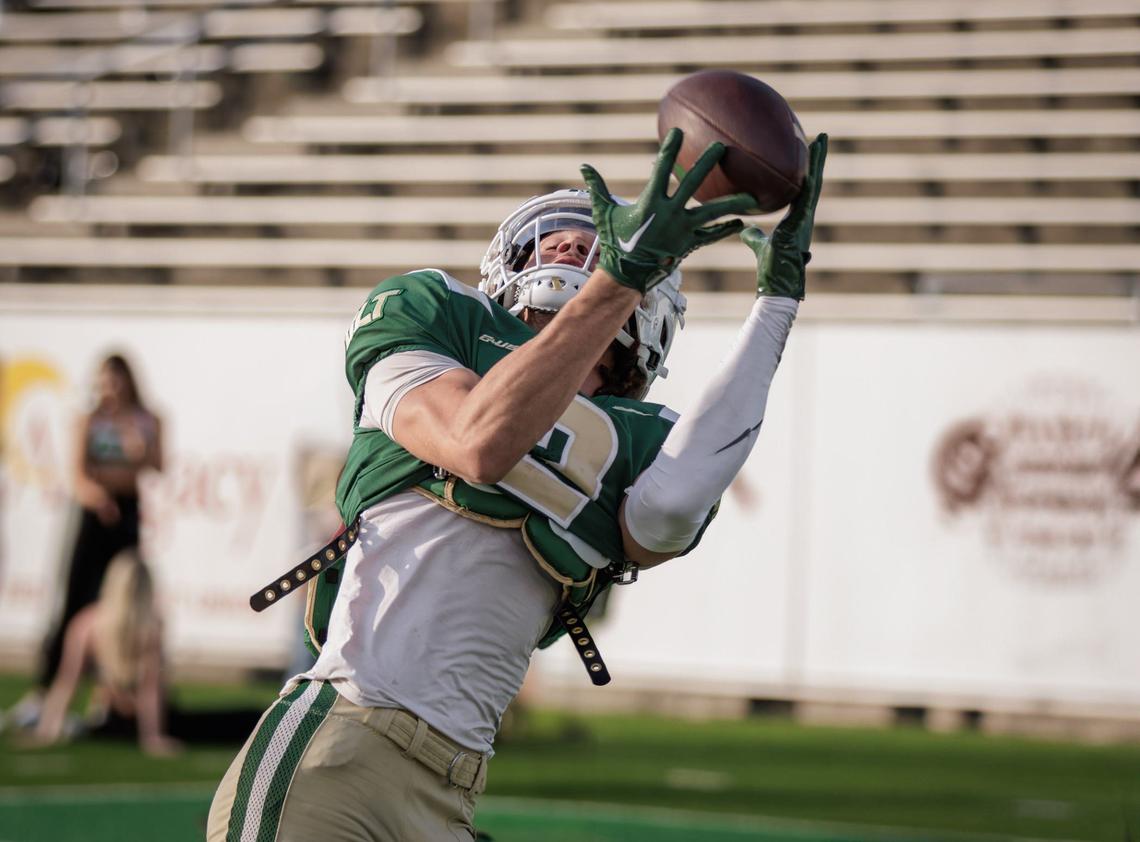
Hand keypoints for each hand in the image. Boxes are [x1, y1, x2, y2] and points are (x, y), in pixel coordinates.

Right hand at [581, 128, 757, 292]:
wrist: (627, 275)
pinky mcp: (689, 244)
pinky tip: (742, 222)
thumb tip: (583, 167)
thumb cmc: (615, 242)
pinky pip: (711, 236)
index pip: (661, 169)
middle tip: (722, 147)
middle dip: (707, 163)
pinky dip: (726, 229)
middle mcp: (670, 213)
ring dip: (733, 202)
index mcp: (650, 202)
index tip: (679, 131)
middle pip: (693, 183)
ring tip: (752, 195)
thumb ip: (597, 188)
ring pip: (712, 212)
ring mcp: (682, 230)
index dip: (669, 149)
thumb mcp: (604, 213)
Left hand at [740, 133, 827, 298]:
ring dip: (818, 161)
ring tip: (821, 140)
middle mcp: (805, 216)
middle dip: (817, 159)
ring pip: (814, 184)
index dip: (806, 170)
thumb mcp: (760, 246)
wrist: (778, 285)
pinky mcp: (801, 223)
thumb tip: (744, 228)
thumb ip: (753, 236)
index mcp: (796, 219)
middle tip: (820, 138)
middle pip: (812, 181)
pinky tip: (811, 163)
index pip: (802, 189)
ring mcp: (805, 219)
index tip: (807, 152)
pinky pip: (807, 196)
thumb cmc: (771, 269)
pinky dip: (810, 179)